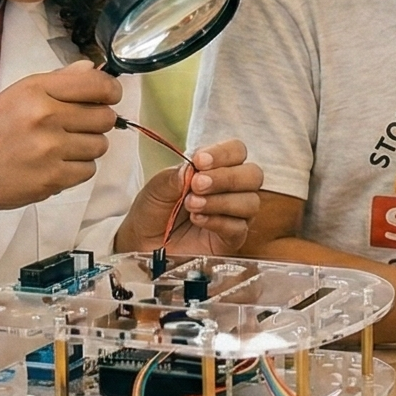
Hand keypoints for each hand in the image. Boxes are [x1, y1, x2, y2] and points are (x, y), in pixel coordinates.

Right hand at [0, 62, 119, 250]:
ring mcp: (50, 149)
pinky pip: (89, 170)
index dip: (110, 91)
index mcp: (35, 90)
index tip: (108, 96)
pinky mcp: (53, 178)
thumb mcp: (17, 95)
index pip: (96, 84)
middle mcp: (45, 116)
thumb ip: (58, 81)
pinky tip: (55, 164)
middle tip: (78, 126)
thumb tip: (92, 68)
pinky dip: (77, 169)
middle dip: (98, 122)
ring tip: (62, 147)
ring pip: (100, 145)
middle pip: (105, 117)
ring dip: (87, 147)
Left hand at [118, 138, 265, 256]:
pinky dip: (218, 222)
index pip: (237, 151)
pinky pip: (239, 228)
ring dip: (221, 201)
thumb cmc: (152, 211)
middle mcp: (231, 189)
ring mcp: (234, 215)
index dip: (223, 153)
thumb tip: (193, 169)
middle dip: (227, 178)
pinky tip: (198, 220)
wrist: (142, 244)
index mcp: (216, 168)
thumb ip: (175, 176)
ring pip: (250, 202)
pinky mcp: (231, 240)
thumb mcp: (156, 188)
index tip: (199, 161)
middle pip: (253, 175)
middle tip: (197, 184)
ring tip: (191, 205)